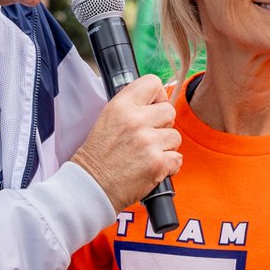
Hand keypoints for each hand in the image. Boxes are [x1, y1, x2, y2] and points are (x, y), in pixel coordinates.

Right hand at [70, 75, 181, 211]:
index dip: (157, 96)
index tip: (153, 108)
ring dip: (165, 147)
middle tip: (148, 138)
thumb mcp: (107, 119)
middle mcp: (135, 120)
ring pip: (175, 137)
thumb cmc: (98, 156)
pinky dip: (168, 166)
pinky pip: (177, 158)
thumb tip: (157, 102)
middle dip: (163, 125)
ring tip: (146, 155)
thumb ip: (131, 107)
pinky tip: (151, 168)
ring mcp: (148, 142)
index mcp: (121, 106)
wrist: (91, 186)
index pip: (153, 83)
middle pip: (169, 111)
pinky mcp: (157, 163)